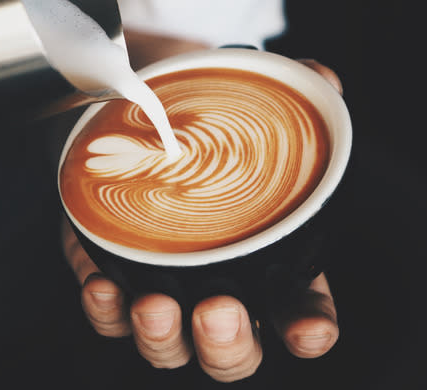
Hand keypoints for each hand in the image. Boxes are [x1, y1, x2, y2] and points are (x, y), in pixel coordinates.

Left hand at [61, 58, 342, 381]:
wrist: (142, 112)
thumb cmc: (213, 123)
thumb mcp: (255, 100)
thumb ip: (298, 89)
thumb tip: (322, 75)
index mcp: (270, 259)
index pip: (301, 308)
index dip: (310, 327)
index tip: (309, 329)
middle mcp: (219, 284)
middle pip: (233, 350)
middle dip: (228, 346)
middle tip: (220, 311)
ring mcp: (164, 285)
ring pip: (168, 346)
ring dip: (162, 338)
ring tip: (156, 307)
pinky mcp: (113, 273)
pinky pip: (108, 313)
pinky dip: (104, 309)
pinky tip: (104, 288)